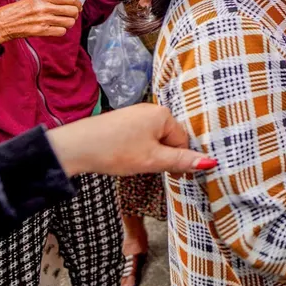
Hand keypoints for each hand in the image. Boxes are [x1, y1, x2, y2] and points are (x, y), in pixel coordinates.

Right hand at [0, 0, 82, 55]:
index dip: (77, 3)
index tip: (78, 6)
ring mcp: (43, 20)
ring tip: (63, 23)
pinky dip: (61, 31)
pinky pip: (61, 32)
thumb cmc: (16, 11)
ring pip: (69, 22)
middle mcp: (44, 8)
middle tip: (72, 16)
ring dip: (69, 24)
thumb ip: (49, 0)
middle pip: (72, 11)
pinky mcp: (40, 31)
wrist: (1, 23)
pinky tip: (56, 29)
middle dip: (75, 14)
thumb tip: (67, 3)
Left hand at [46, 103, 215, 176]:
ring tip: (134, 164)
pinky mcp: (122, 120)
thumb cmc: (116, 151)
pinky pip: (140, 135)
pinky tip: (125, 157)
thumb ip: (182, 161)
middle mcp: (151, 109)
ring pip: (154, 138)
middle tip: (149, 170)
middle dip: (163, 156)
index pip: (182, 141)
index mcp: (163, 114)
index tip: (171, 176)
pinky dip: (137, 148)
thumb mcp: (152, 160)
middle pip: (169, 138)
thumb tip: (210, 162)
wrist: (75, 147)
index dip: (179, 161)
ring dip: (150, 153)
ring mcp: (135, 113)